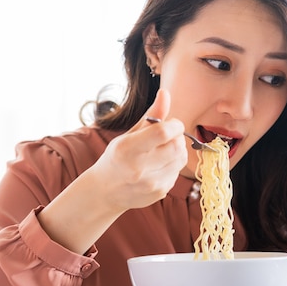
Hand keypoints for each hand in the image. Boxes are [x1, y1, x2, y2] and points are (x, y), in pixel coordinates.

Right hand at [38, 88, 187, 253]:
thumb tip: (165, 93)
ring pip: (181, 158)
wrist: (106, 191)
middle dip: (177, 137)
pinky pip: (178, 171)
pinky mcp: (160, 192)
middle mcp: (138, 168)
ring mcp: (150, 183)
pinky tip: (159, 165)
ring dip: (177, 150)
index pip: (162, 133)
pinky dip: (174, 164)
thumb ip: (151, 115)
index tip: (172, 124)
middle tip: (167, 136)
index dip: (175, 125)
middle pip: (177, 146)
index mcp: (127, 149)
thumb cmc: (117, 157)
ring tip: (162, 150)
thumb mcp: (129, 134)